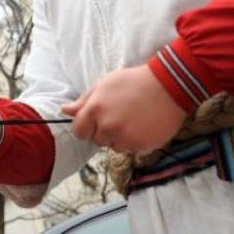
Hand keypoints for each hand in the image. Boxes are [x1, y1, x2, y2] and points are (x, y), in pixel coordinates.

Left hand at [61, 65, 185, 153]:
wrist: (169, 85)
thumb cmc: (134, 82)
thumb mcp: (105, 84)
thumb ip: (84, 101)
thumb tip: (64, 110)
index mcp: (95, 109)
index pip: (79, 131)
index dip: (87, 127)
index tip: (97, 122)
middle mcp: (107, 126)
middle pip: (97, 141)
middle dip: (105, 132)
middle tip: (121, 116)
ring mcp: (124, 138)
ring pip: (114, 147)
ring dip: (121, 138)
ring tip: (134, 120)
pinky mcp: (141, 146)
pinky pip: (131, 151)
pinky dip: (136, 142)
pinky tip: (144, 126)